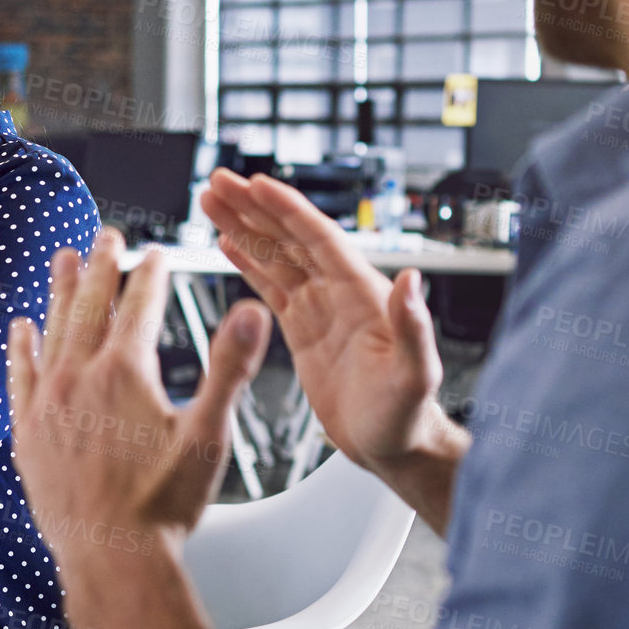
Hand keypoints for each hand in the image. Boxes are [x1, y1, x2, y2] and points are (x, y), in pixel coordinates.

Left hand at [7, 229, 269, 567]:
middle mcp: (80, 377)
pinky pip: (19, 375)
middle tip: (105, 235)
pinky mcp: (27, 433)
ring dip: (59, 291)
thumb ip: (230, 366)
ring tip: (62, 257)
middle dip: (101, 266)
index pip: (141, 305)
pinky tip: (21, 326)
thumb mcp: (209, 433)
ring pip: (53, 330)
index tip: (156, 253)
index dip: (151, 274)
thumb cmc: (166, 505)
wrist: (113, 560)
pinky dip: (21, 346)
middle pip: (91, 306)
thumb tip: (253, 310)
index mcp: (128, 372)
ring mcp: (48, 404)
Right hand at [200, 170, 467, 527]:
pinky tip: (228, 243)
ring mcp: (319, 309)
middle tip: (218, 182)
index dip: (286, 210)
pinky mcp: (303, 330)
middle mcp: (339, 292)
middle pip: (289, 237)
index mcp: (363, 294)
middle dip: (253, 208)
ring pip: (275, 257)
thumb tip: (412, 280)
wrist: (396, 446)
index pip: (318, 239)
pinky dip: (248, 262)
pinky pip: (271, 287)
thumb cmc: (409, 417)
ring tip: (212, 202)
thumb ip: (414, 328)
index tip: (256, 184)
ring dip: (244, 227)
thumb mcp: (415, 375)